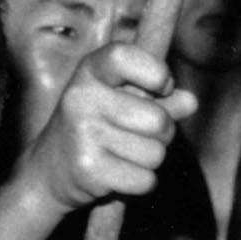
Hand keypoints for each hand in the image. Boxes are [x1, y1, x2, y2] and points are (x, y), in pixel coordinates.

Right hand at [22, 43, 197, 213]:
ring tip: (124, 156)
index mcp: (89, 71)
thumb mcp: (119, 102)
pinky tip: (119, 176)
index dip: (155, 72)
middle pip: (158, 120)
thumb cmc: (93, 129)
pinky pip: (145, 180)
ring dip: (150, 161)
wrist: (49, 171)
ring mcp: (83, 134)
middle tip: (141, 136)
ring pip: (155, 154)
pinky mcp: (88, 169)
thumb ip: (157, 99)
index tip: (164, 86)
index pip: (125, 56)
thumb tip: (191, 102)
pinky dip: (141, 183)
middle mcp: (82, 98)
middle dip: (163, 134)